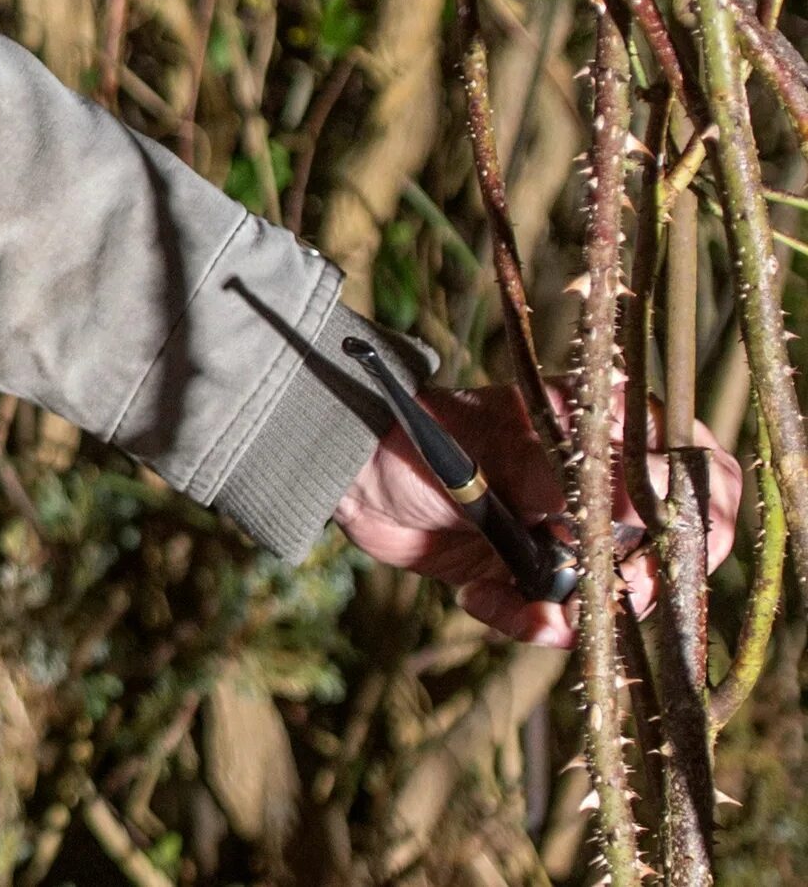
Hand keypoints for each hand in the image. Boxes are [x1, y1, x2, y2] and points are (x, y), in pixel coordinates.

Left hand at [333, 382, 741, 645]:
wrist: (346, 470)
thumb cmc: (425, 434)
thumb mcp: (503, 452)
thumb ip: (570, 488)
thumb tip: (636, 521)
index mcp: (605, 438)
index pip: (697, 473)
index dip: (706, 516)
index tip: (686, 551)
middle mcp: (593, 491)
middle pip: (663, 555)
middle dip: (632, 586)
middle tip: (601, 594)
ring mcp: (557, 536)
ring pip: (605, 598)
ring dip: (571, 612)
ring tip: (528, 604)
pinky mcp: (517, 574)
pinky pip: (545, 618)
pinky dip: (520, 619)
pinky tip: (478, 596)